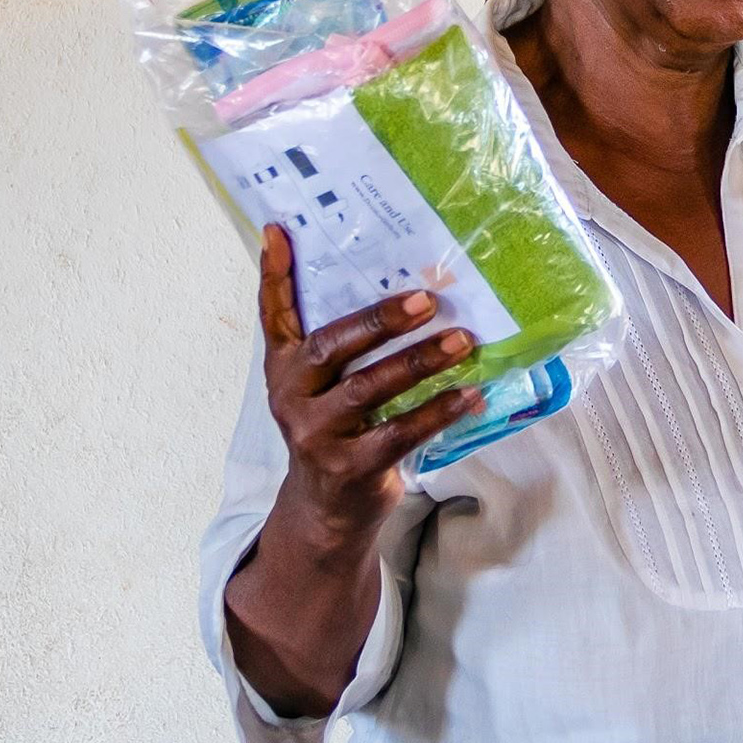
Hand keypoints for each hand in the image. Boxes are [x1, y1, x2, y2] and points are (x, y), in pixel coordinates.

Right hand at [257, 223, 482, 535]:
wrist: (327, 511)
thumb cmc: (337, 430)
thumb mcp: (324, 386)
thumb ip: (344, 343)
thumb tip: (401, 284)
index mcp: (285, 368)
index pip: (274, 314)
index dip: (274, 274)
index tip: (279, 230)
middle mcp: (292, 396)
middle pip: (331, 347)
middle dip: (378, 321)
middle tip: (426, 299)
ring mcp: (317, 434)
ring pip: (369, 389)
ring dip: (420, 363)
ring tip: (462, 341)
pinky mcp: (349, 467)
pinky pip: (399, 433)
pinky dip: (437, 412)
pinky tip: (469, 394)